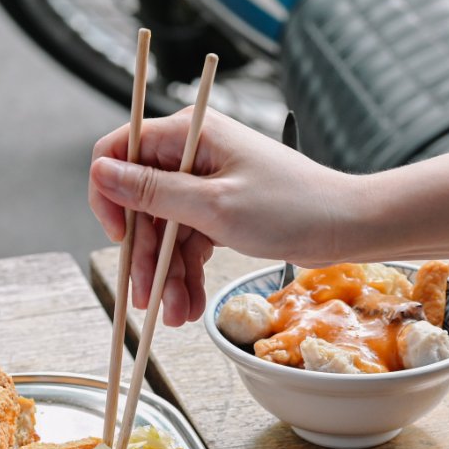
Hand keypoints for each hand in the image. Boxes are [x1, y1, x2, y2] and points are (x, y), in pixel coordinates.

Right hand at [89, 108, 359, 324]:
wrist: (346, 227)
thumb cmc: (292, 207)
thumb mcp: (214, 205)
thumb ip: (154, 192)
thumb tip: (101, 172)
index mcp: (189, 134)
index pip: (120, 151)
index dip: (109, 193)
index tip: (117, 235)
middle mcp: (194, 153)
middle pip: (141, 203)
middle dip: (144, 254)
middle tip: (146, 298)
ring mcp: (207, 183)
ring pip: (164, 230)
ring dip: (165, 273)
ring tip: (173, 314)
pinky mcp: (220, 209)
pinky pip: (189, 241)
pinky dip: (186, 273)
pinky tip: (187, 304)